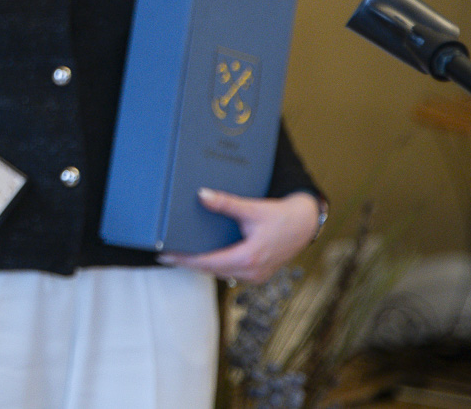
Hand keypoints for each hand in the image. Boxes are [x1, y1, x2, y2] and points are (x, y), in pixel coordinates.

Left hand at [159, 189, 319, 282]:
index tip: (165, 255)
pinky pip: (230, 272)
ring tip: (179, 254)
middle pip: (211, 270)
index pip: (208, 262)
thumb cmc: (281, 216)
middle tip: (165, 254)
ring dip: (201, 265)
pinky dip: (215, 265)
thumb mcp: (252, 208)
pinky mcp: (258, 274)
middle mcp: (252, 271)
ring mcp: (256, 276)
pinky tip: (203, 255)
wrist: (305, 224)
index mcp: (249, 257)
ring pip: (220, 273)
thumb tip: (201, 194)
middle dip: (188, 262)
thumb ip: (226, 203)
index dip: (185, 259)